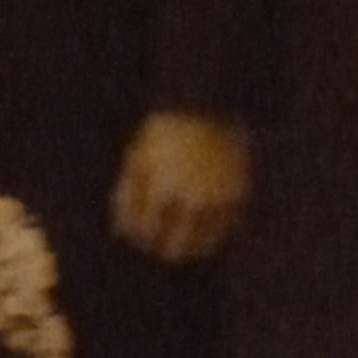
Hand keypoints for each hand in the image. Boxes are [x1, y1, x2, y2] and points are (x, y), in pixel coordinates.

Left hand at [110, 112, 252, 262]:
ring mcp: (217, 198)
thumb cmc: (163, 135)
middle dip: (162, 250)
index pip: (145, 231)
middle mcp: (191, 196)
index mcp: (162, 187)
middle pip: (174, 247)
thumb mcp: (137, 158)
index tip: (139, 236)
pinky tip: (203, 234)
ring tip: (181, 248)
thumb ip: (127, 196)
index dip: (138, 237)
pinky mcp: (237, 195)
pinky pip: (224, 229)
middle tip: (159, 248)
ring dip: (189, 249)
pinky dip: (213, 236)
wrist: (206, 107)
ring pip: (203, 244)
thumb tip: (121, 234)